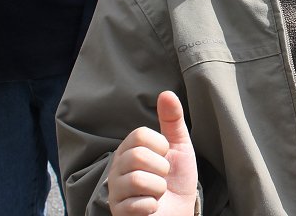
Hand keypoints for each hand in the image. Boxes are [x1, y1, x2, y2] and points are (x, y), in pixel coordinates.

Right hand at [108, 91, 197, 215]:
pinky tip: (151, 207)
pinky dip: (152, 206)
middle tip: (162, 177)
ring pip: (137, 181)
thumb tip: (166, 93)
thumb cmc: (178, 180)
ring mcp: (115, 191)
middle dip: (161, 169)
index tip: (165, 156)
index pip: (140, 135)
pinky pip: (137, 205)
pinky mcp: (118, 212)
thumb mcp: (179, 146)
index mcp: (129, 149)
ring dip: (158, 189)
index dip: (160, 146)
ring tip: (157, 192)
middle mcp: (117, 167)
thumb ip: (172, 120)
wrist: (180, 211)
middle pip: (137, 156)